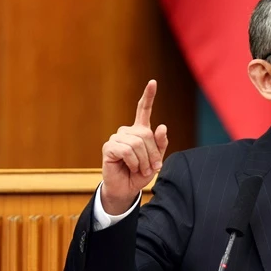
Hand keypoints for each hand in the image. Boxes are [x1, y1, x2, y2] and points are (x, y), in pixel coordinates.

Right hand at [100, 80, 168, 214]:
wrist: (127, 188)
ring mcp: (116, 138)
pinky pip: (127, 151)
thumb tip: (162, 126)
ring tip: (140, 169)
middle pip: (146, 135)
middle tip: (152, 167)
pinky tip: (130, 167)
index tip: (153, 82)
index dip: (148, 96)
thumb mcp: (156, 159)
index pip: (143, 110)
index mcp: (140, 131)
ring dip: (143, 161)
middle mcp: (127, 132)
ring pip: (137, 143)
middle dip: (152, 154)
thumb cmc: (141, 173)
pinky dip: (133, 162)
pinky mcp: (108, 147)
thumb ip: (160, 144)